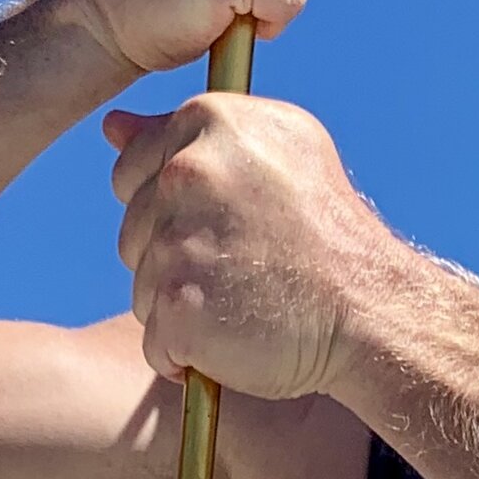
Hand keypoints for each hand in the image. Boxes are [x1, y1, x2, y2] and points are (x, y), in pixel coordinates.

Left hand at [108, 89, 391, 401]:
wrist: (367, 309)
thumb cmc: (326, 234)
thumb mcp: (278, 150)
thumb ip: (195, 136)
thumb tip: (112, 127)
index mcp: (208, 122)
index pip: (132, 170)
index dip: (170, 210)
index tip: (225, 228)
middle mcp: (187, 173)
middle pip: (133, 233)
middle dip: (174, 260)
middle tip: (244, 270)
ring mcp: (178, 241)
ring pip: (142, 290)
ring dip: (182, 311)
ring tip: (243, 303)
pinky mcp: (178, 307)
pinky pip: (156, 344)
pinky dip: (187, 357)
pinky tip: (233, 341)